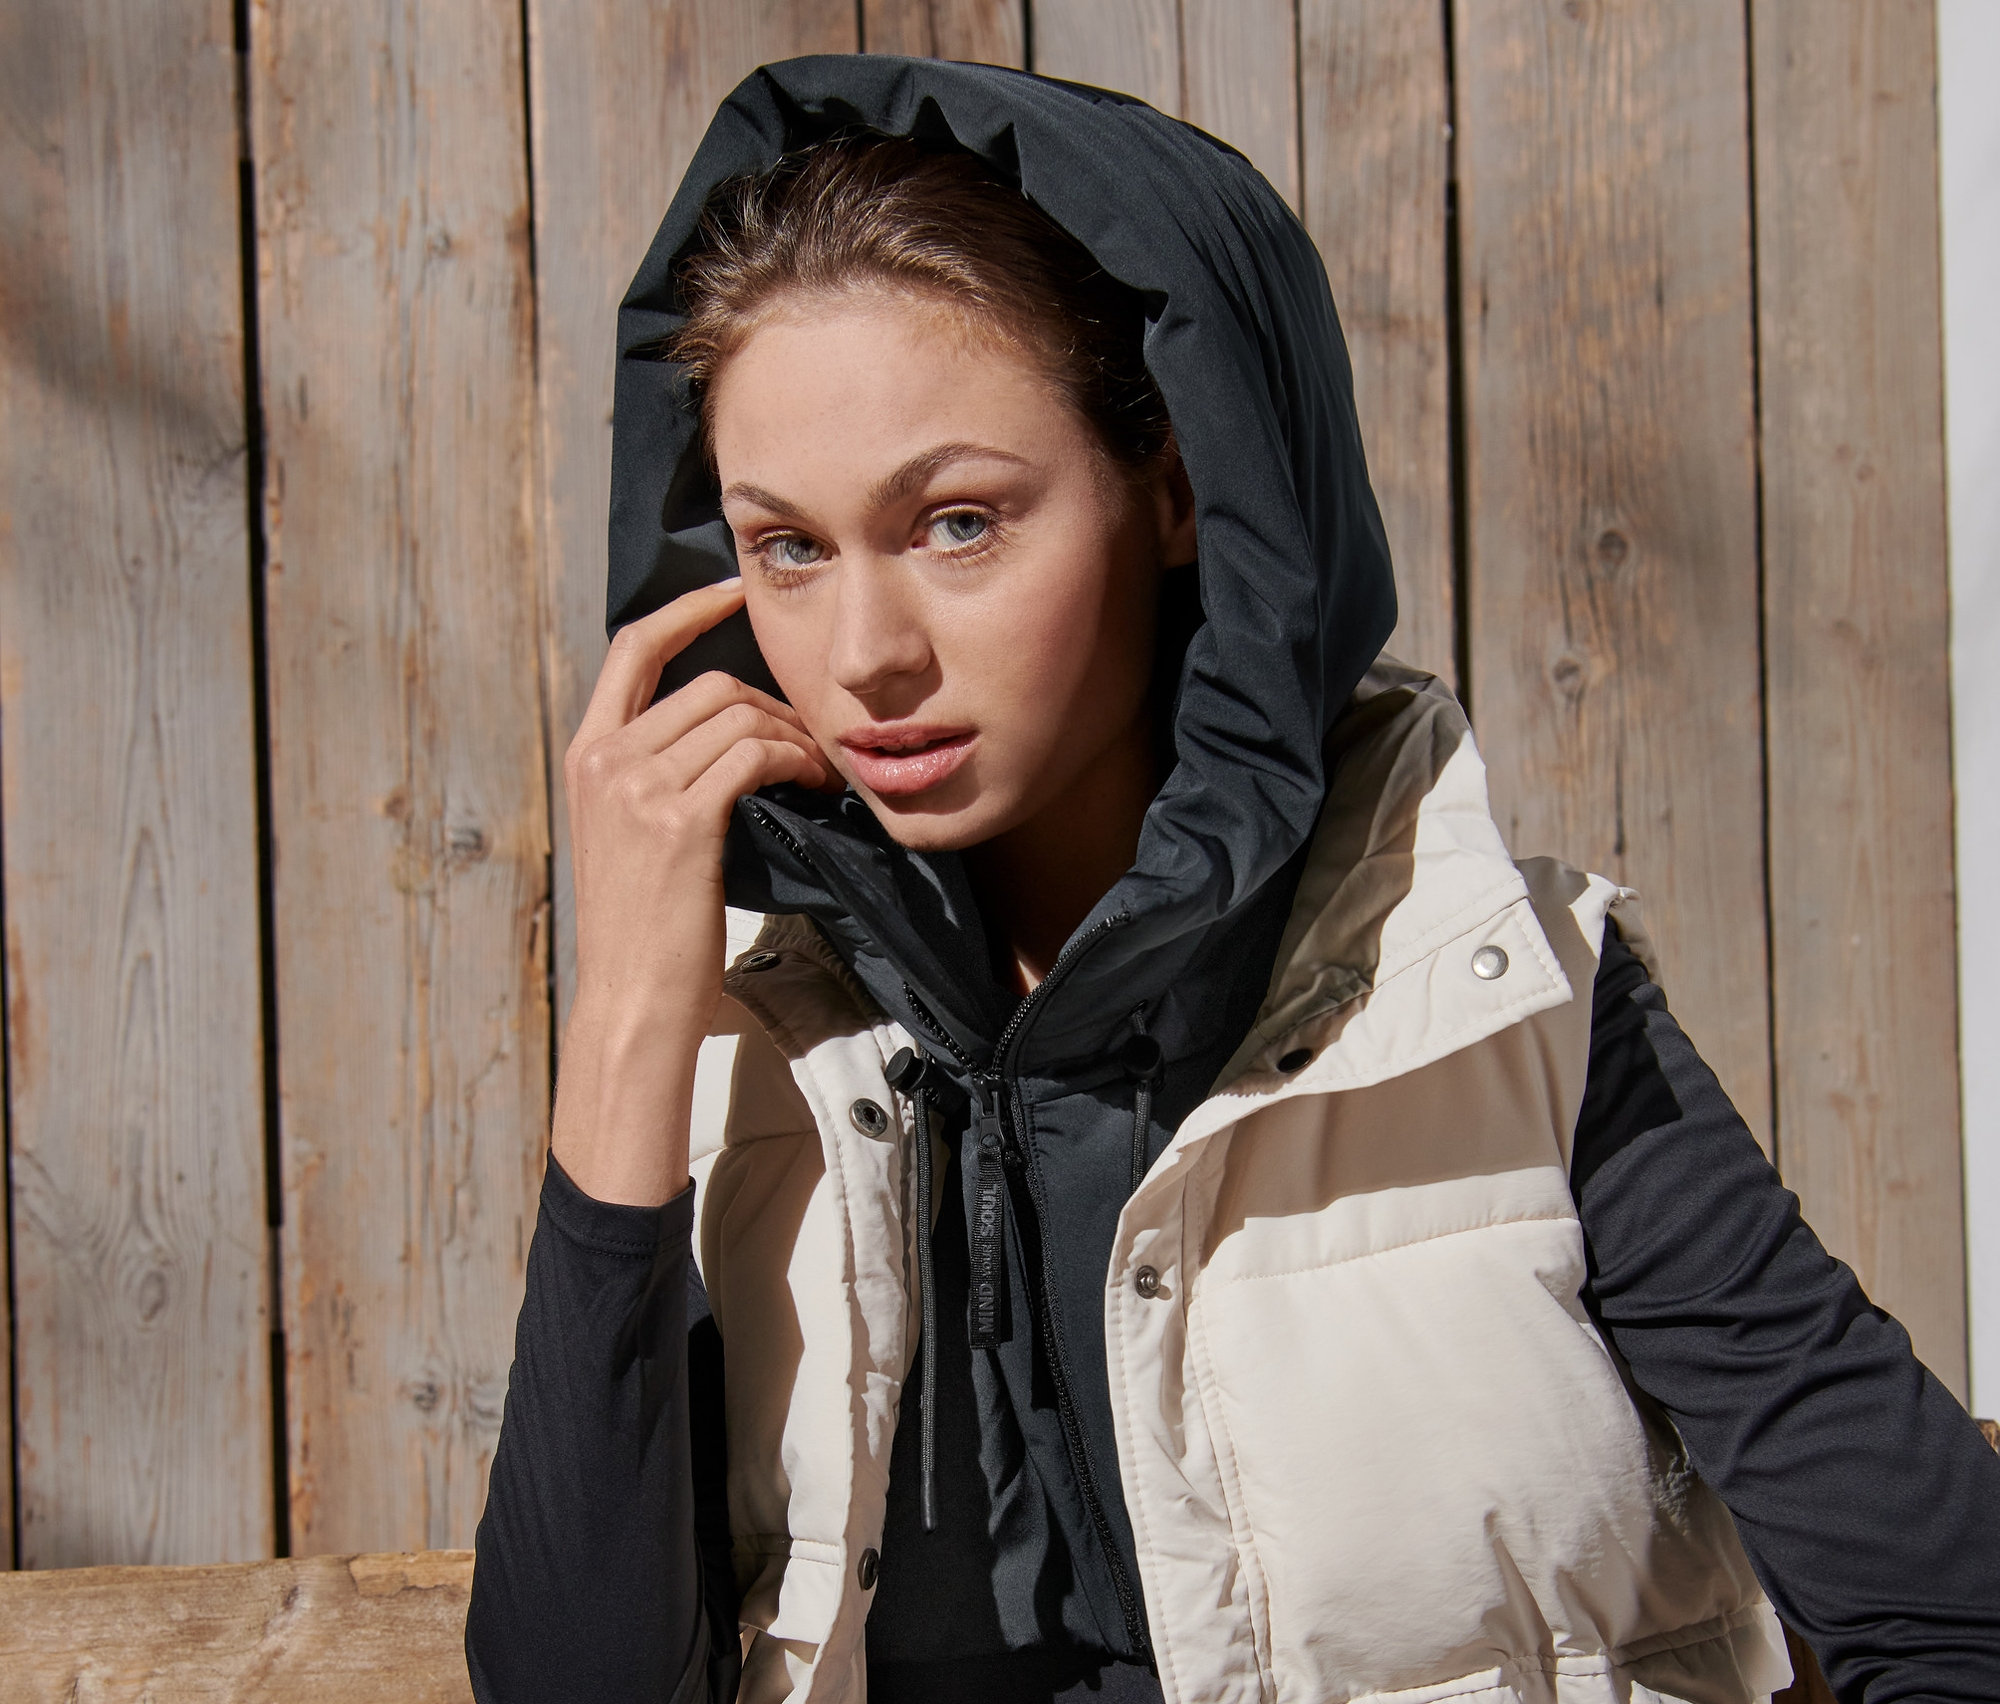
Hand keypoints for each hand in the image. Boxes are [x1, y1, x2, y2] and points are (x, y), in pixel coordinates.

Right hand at [551, 580, 830, 1204]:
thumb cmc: (646, 934)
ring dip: (796, 736)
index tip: (734, 592)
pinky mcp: (680, 820)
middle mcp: (604, 760)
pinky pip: (755, 754)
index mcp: (587, 755)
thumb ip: (660, 778)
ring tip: (822, 770)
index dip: (688, 609)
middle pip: (709, 684)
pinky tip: (819, 786)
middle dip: (775, 703)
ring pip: (738, 715)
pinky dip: (799, 762)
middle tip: (814, 740)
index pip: (632, 647)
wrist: (633, 1005)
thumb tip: (731, 736)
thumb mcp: (632, 839)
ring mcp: (636, 787)